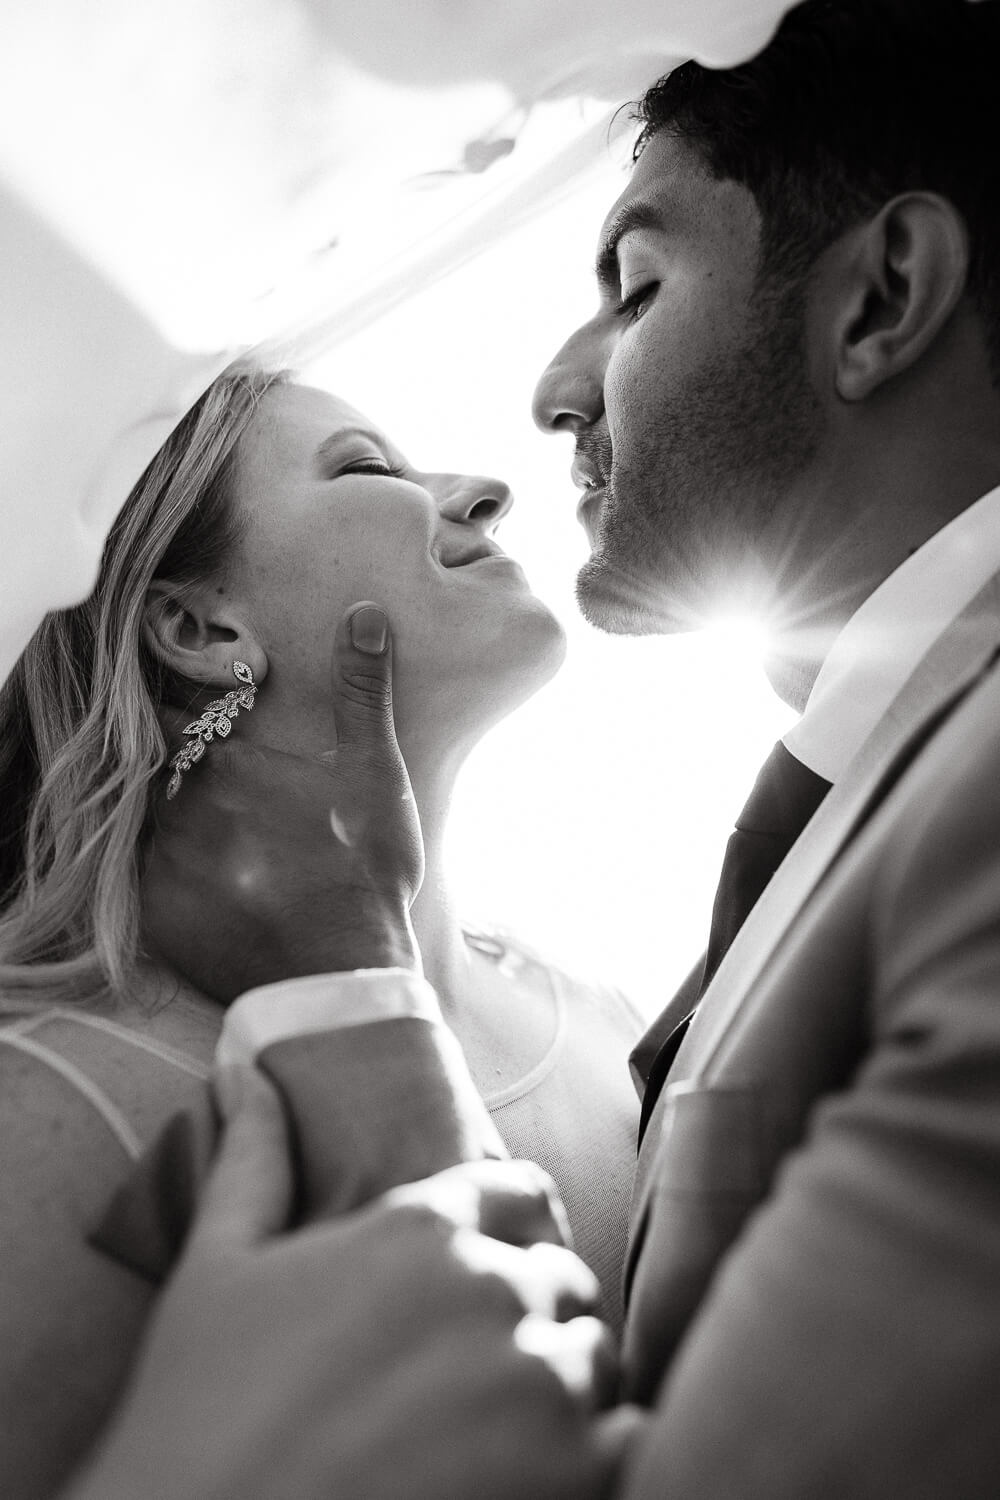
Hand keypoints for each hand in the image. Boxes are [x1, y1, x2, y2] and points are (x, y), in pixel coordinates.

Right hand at [67, 1066, 621, 1499]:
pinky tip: (539, 1478)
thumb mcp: (215, 1272)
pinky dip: (606, 1456)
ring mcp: (537, 1383)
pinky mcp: (570, 1475)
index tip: (492, 1277)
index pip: (523, 1194)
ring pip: (599, 1360)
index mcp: (420, 1229)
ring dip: (566, 1390)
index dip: (514, 1232)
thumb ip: (253, 1166)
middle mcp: (492, 1287)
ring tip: (504, 1433)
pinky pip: (632, 1440)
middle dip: (536, 1317)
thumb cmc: (198, 1416)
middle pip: (564, 1279)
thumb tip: (252, 1078)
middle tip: (483, 1374)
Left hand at [142, 603, 424, 998]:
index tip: (196, 720)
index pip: (171, 714)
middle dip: (177, 775)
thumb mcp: (376, 772)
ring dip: (173, 827)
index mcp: (227, 764)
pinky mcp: (155, 919)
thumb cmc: (364, 869)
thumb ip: (362, 691)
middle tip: (219, 797)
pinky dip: (166, 879)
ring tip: (218, 846)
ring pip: (147, 827)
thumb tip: (364, 613)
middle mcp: (180, 807)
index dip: (180, 713)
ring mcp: (162, 865)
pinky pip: (142, 885)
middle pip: (157, 773)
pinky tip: (208, 889)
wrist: (343, 970)